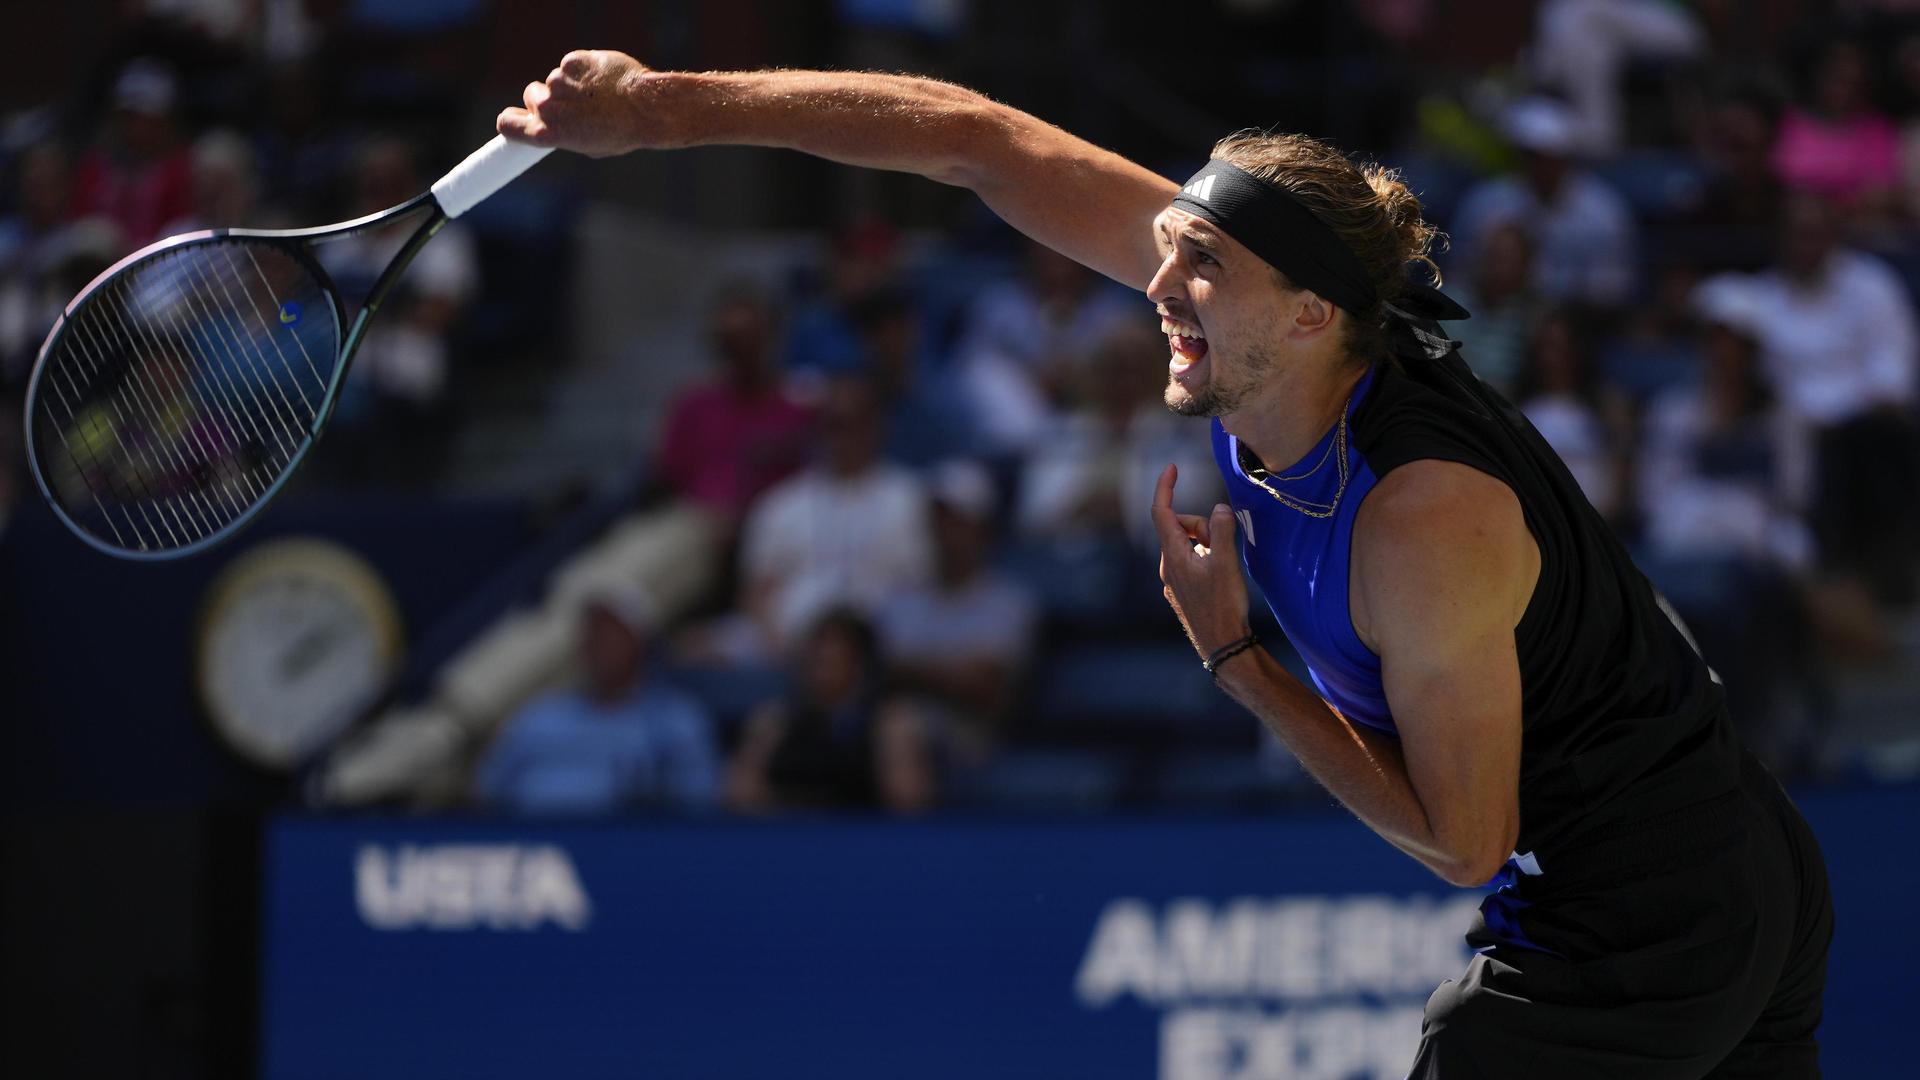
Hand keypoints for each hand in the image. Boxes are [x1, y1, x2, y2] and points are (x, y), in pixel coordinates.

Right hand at [497, 50, 662, 156]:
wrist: (647, 108)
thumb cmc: (622, 133)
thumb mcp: (589, 145)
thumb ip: (564, 134)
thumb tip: (554, 126)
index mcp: (547, 133)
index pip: (507, 124)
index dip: (512, 119)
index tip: (520, 116)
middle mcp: (547, 108)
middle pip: (531, 95)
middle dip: (547, 97)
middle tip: (575, 103)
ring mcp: (558, 83)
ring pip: (555, 79)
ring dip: (571, 83)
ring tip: (599, 93)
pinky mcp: (572, 62)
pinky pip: (571, 64)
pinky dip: (583, 68)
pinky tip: (603, 78)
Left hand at [1149, 463, 1250, 657]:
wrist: (1222, 645)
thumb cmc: (1223, 605)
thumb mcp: (1225, 563)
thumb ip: (1221, 531)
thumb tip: (1219, 508)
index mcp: (1173, 555)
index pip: (1161, 512)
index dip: (1165, 487)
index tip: (1172, 467)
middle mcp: (1168, 566)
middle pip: (1180, 527)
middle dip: (1202, 525)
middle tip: (1222, 544)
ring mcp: (1174, 580)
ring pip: (1188, 545)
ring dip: (1206, 543)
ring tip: (1224, 566)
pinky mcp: (1183, 591)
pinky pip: (1192, 561)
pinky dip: (1205, 557)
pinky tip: (1220, 577)